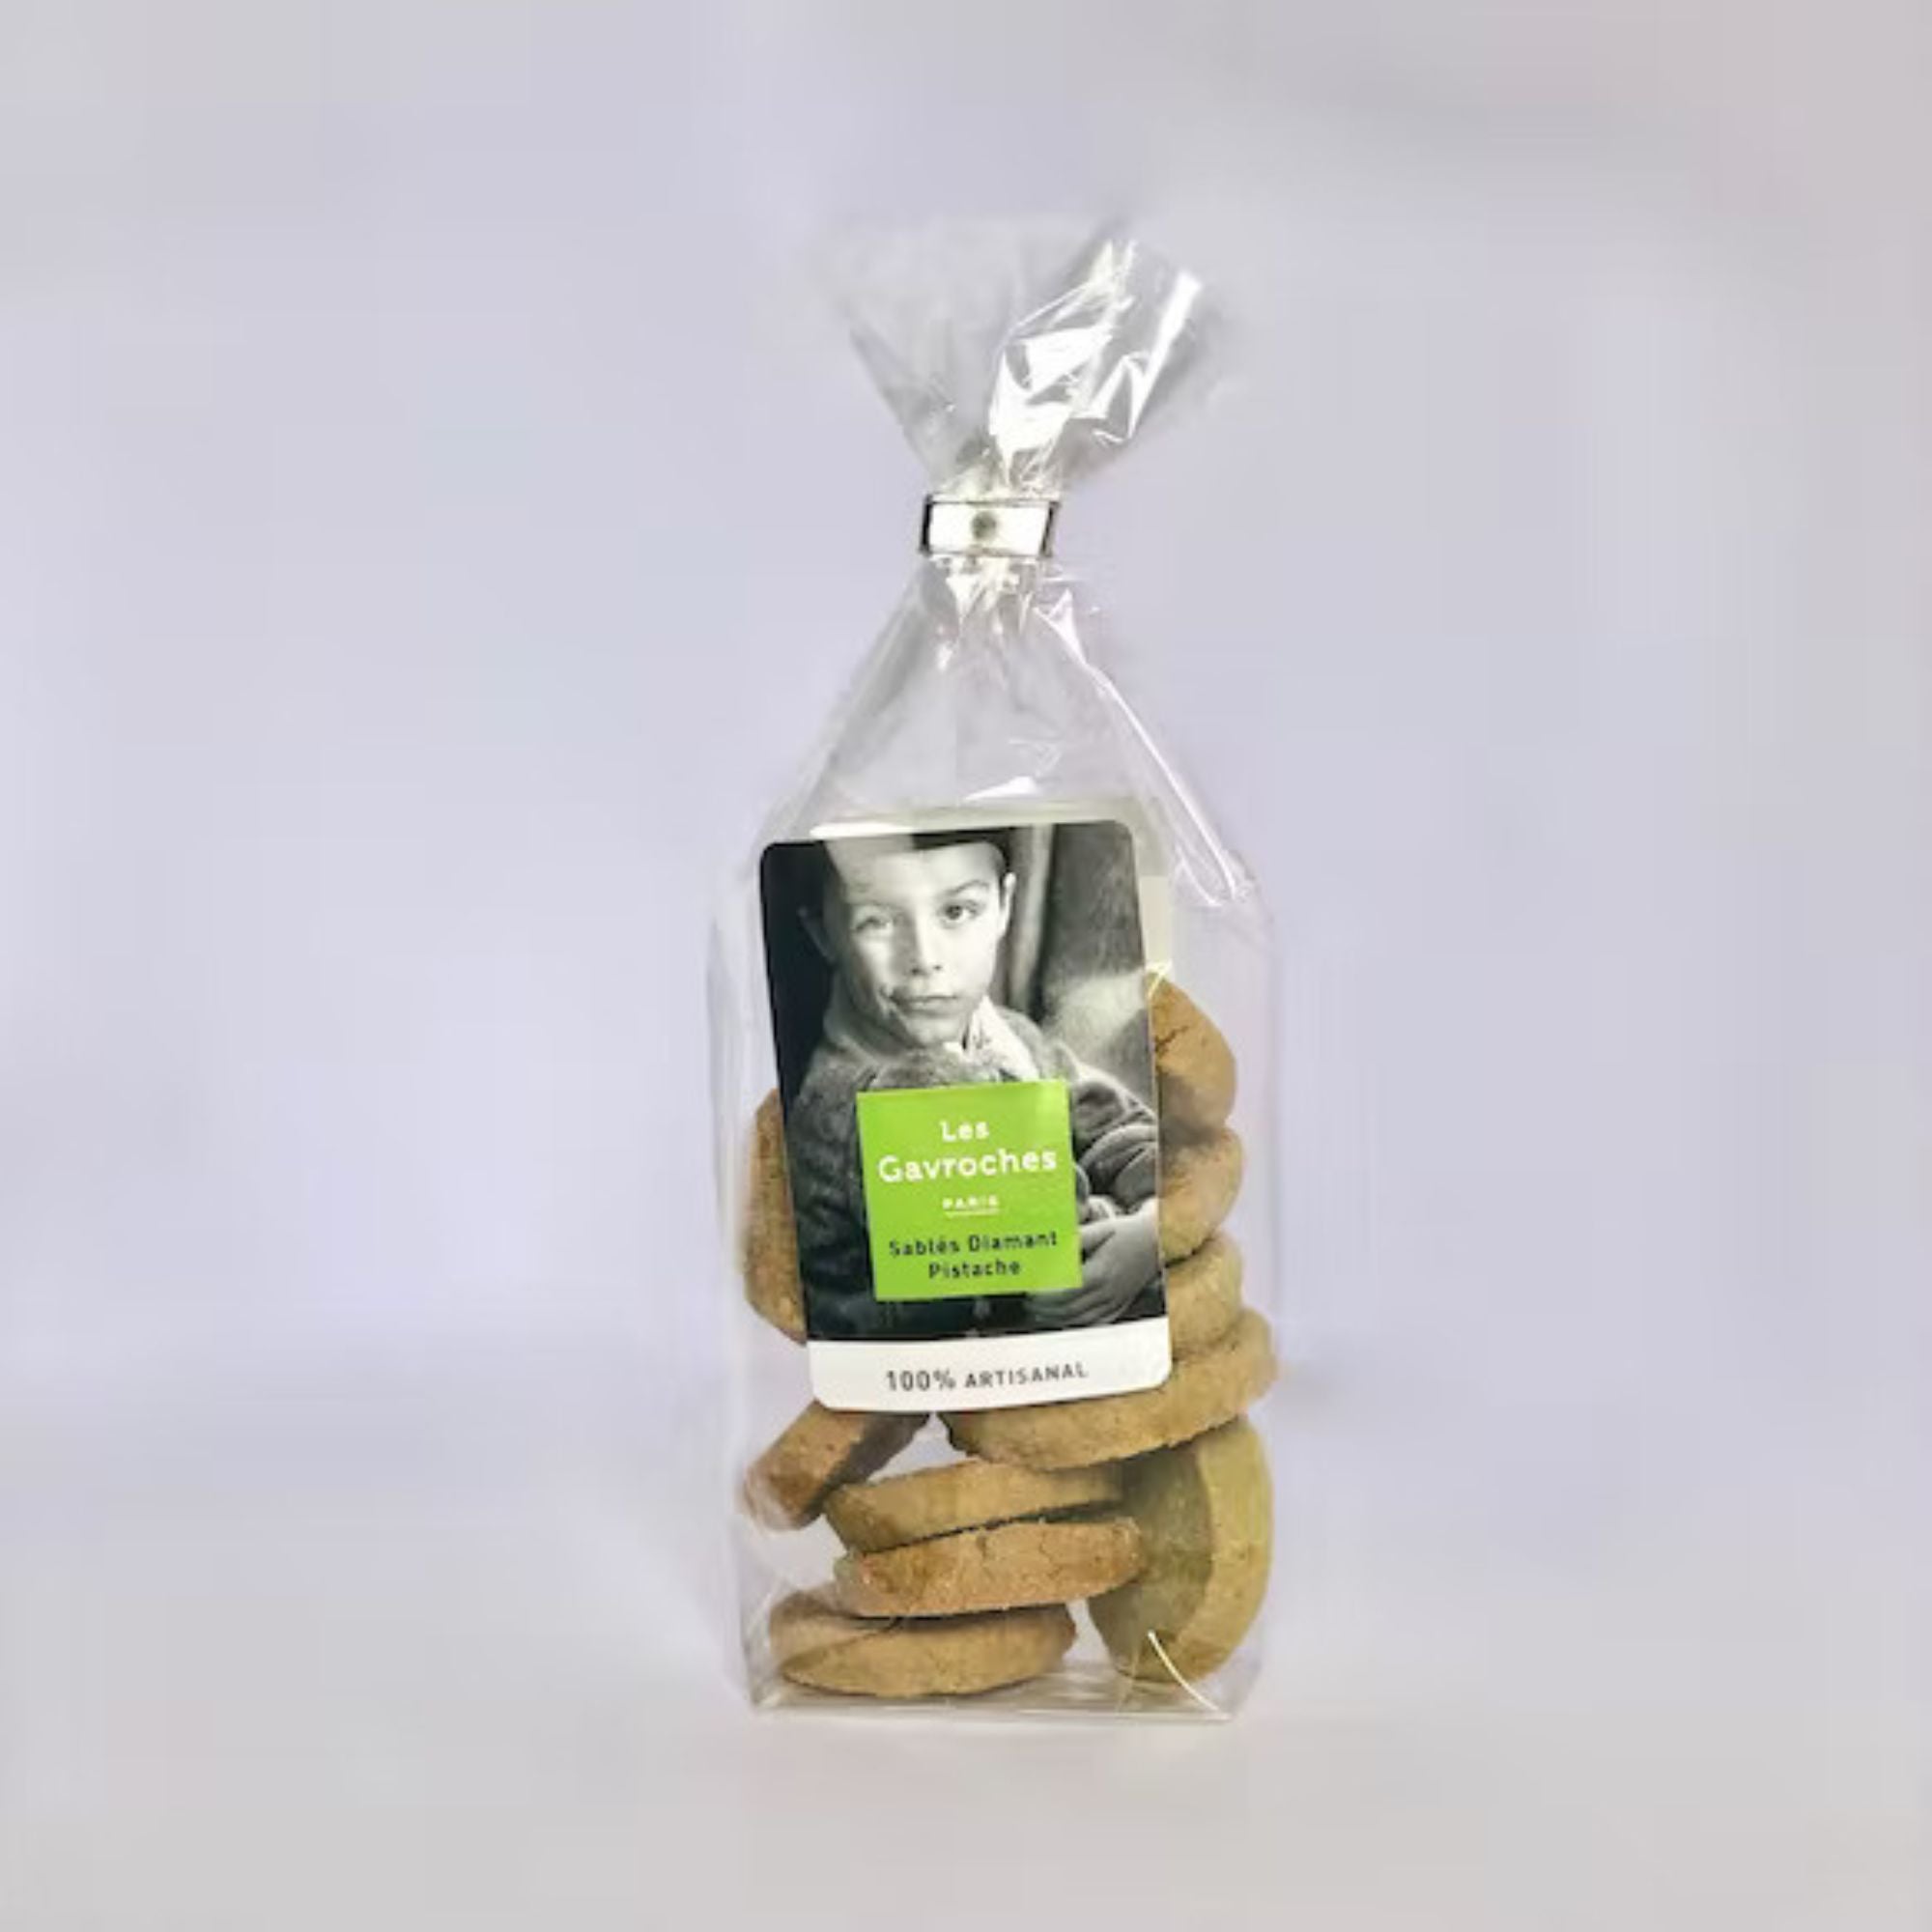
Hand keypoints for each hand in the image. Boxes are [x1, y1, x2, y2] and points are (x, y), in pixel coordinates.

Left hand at [1027, 1203, 1160, 1327]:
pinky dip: (1076, 1324)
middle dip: (1046, 1309)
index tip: (1030, 1292)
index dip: (1046, 1295)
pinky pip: (1095, 1323)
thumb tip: (1051, 1246)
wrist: (1155, 1242)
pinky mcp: (1119, 1307)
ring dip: (1057, 1319)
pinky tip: (1063, 1319)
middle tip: (1028, 1302)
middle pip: (1070, 1308)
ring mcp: (1115, 1302)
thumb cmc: (1125, 1233)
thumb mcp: (1099, 1229)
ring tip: (1038, 1312)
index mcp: (1101, 1272)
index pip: (1067, 1291)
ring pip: (1081, 1319)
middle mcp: (1108, 1291)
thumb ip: (1074, 1239)